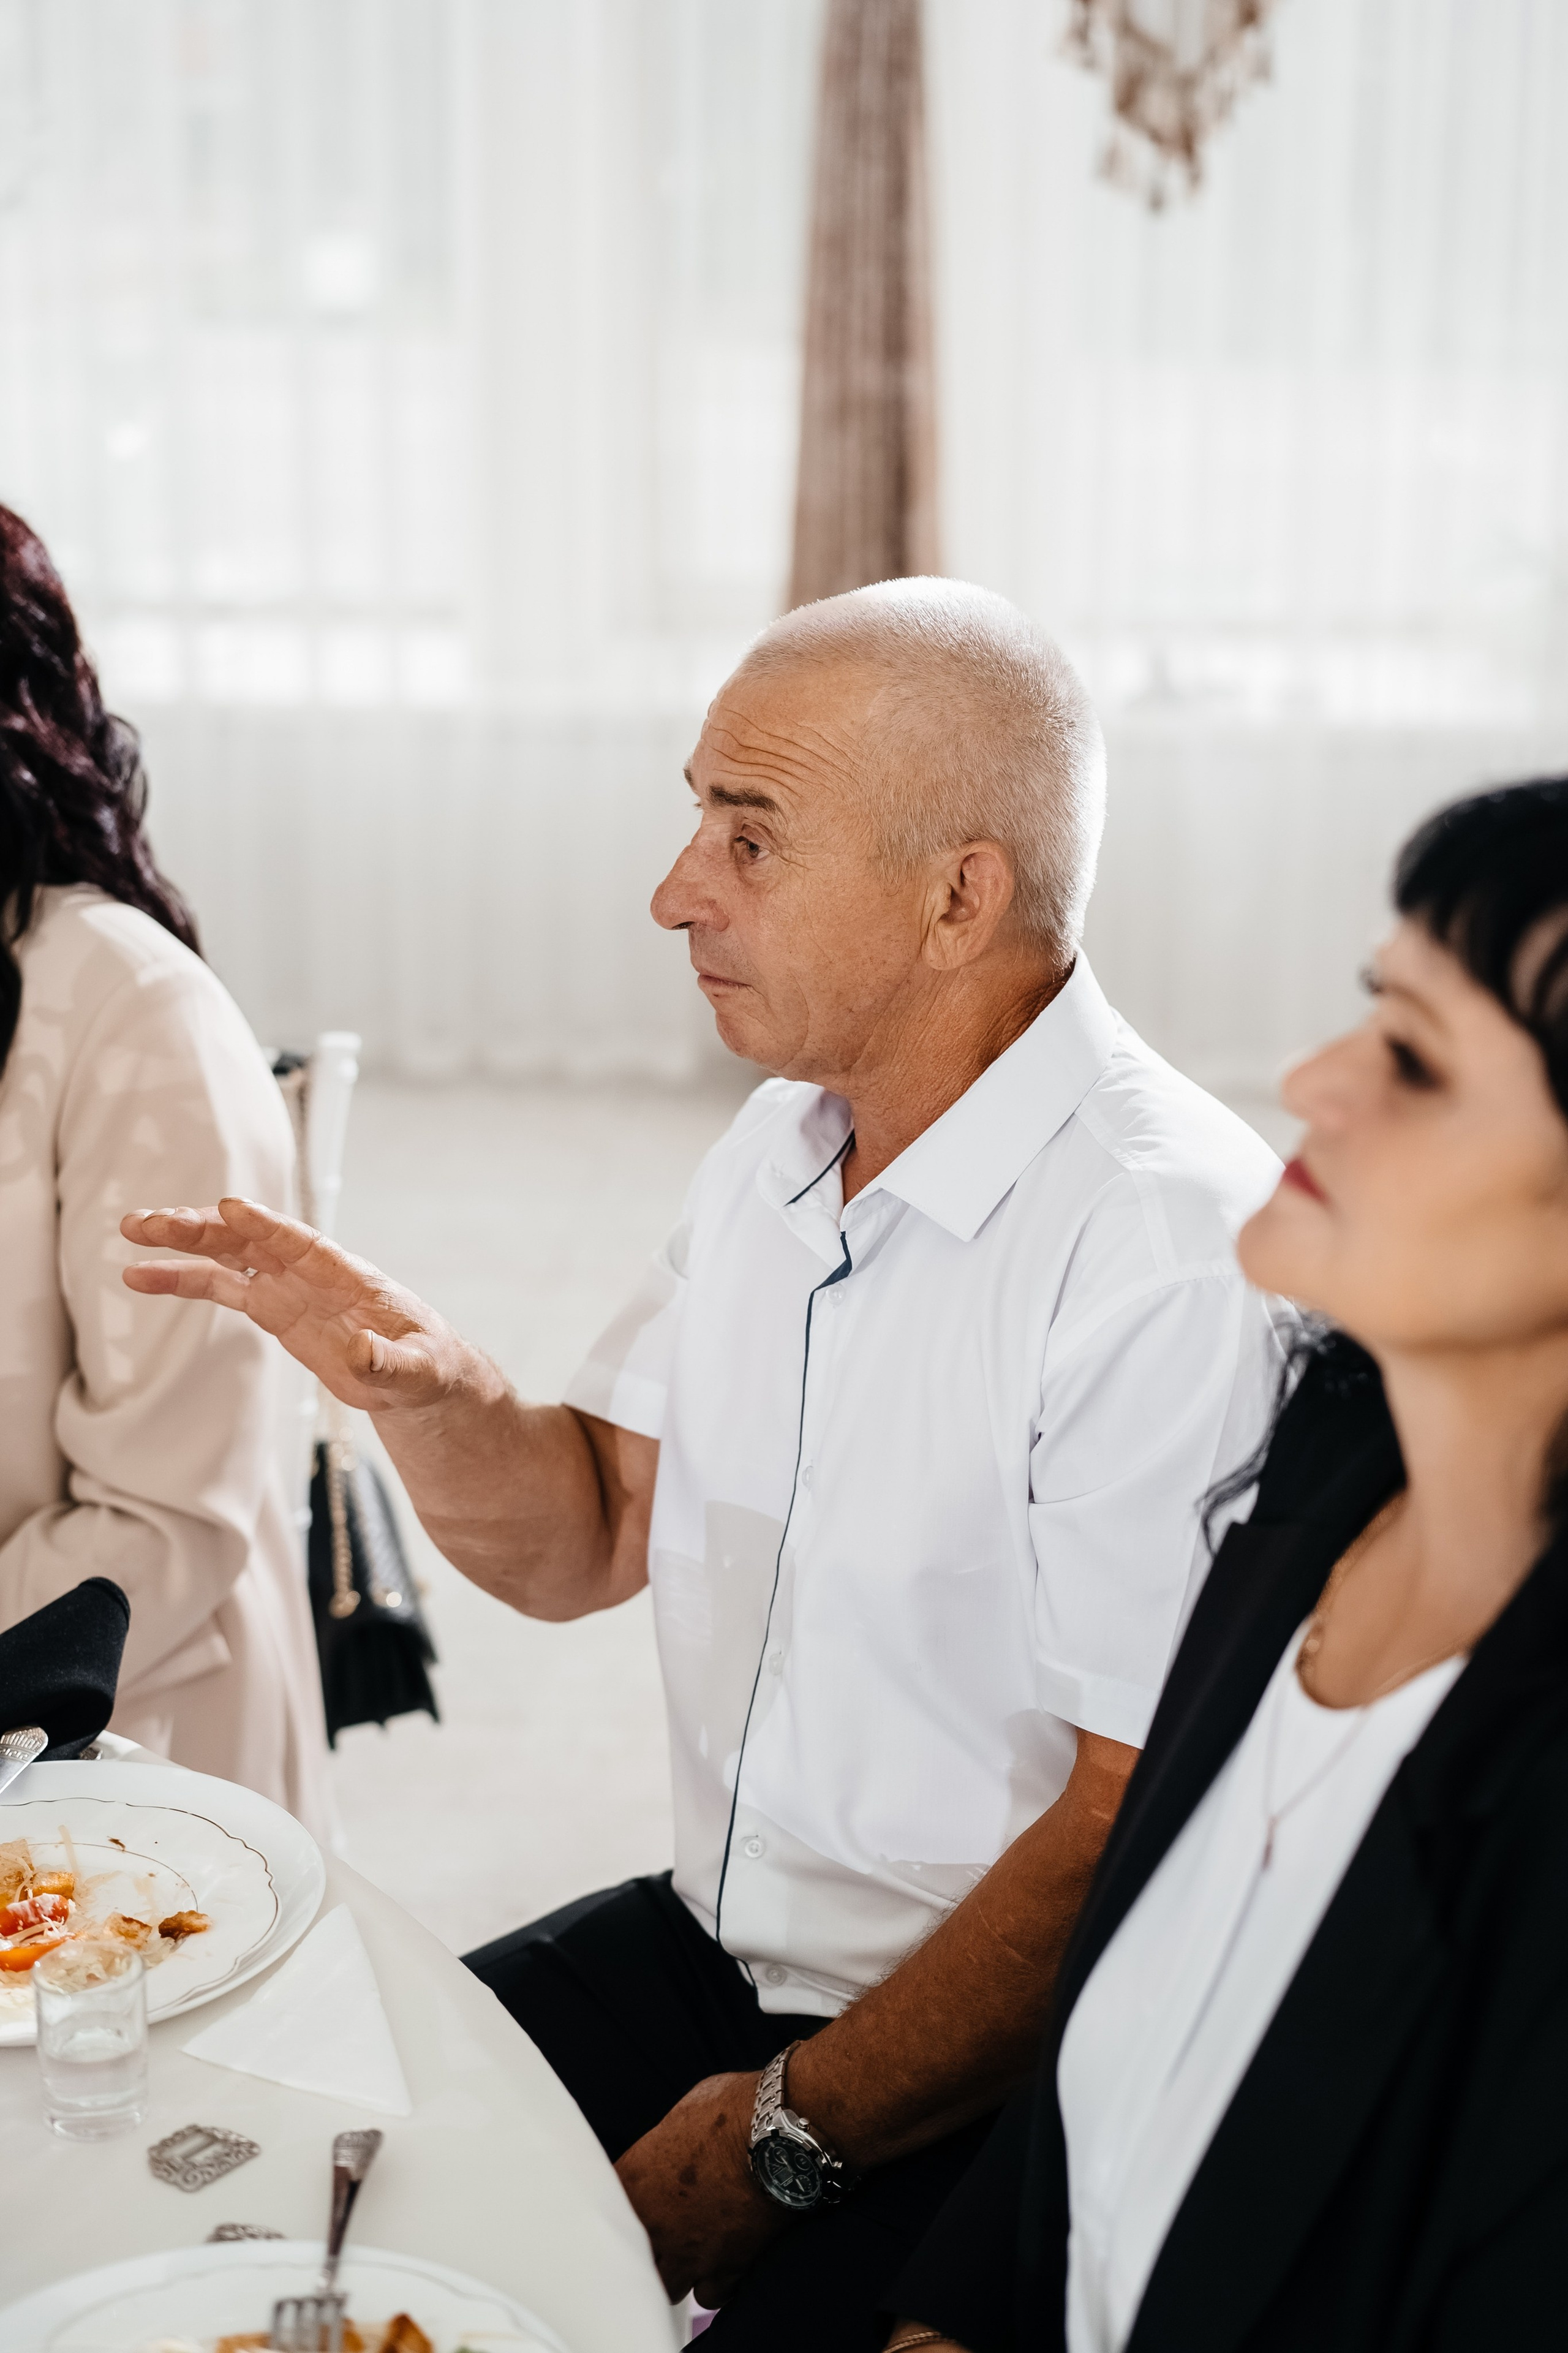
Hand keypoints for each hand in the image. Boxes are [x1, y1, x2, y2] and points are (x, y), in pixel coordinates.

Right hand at [120, 1198, 472, 1414]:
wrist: (416, 1375)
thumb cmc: (424, 1367)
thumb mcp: (416, 1373)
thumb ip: (390, 1363)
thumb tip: (363, 1351)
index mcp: (350, 1278)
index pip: (304, 1245)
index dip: (268, 1227)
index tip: (230, 1207)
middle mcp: (312, 1273)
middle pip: (252, 1241)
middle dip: (204, 1229)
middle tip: (151, 1222)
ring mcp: (288, 1286)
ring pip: (229, 1255)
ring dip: (182, 1245)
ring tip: (132, 1233)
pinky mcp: (272, 1307)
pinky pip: (222, 1288)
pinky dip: (184, 1280)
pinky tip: (141, 1275)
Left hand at [614, 2070, 787, 2305]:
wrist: (781, 2134)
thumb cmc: (732, 2109)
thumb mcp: (683, 2114)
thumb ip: (664, 2145)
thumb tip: (669, 2149)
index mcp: (634, 2180)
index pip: (605, 2205)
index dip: (622, 2203)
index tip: (635, 2196)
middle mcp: (654, 2224)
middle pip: (631, 2255)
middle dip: (645, 2243)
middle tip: (661, 2225)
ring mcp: (690, 2252)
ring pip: (665, 2285)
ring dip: (674, 2268)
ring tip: (688, 2248)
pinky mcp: (727, 2269)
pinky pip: (709, 2295)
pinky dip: (713, 2281)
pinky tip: (720, 2262)